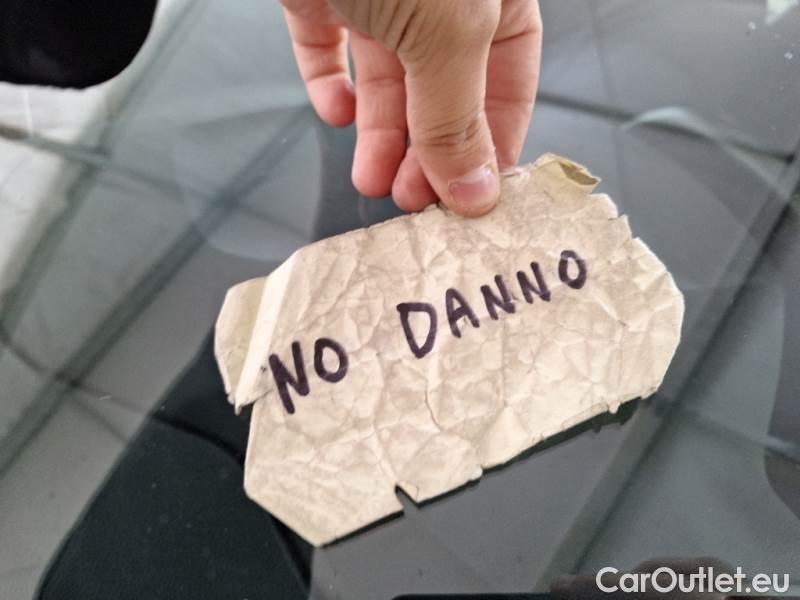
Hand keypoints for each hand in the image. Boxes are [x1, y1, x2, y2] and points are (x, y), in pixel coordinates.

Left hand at [280, 0, 541, 216]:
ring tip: (373, 182)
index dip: (497, 139)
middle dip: (429, 149)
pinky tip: (336, 114)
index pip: (510, 75)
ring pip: (388, 73)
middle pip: (444, 84)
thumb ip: (458, 115)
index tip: (478, 196)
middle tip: (416, 200)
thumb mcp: (449, 30)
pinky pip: (328, 41)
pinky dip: (331, 82)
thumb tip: (479, 189)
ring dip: (382, 134)